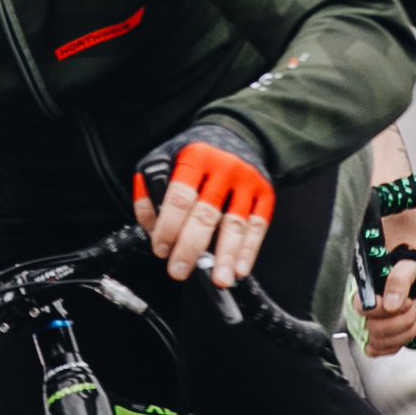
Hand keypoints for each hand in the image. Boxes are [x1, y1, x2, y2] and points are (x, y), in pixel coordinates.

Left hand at [131, 123, 274, 287]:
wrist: (237, 135)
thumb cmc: (196, 154)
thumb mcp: (166, 158)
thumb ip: (151, 189)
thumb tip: (150, 225)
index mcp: (195, 158)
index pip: (179, 198)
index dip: (169, 228)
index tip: (161, 249)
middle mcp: (224, 168)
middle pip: (206, 215)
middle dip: (190, 248)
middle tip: (179, 270)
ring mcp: (247, 181)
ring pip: (235, 225)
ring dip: (225, 256)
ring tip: (218, 279)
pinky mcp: (265, 193)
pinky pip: (257, 226)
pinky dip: (248, 251)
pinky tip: (239, 268)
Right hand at [363, 207, 415, 355]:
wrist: (409, 258)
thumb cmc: (407, 258)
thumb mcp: (409, 263)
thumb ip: (399, 280)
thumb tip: (391, 305)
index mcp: (361, 288)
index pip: (364, 310)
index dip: (387, 310)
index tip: (407, 300)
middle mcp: (357, 308)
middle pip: (373, 331)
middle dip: (402, 321)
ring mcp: (365, 322)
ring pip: (378, 342)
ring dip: (404, 332)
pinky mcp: (374, 332)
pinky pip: (378, 349)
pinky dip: (397, 343)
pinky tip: (410, 329)